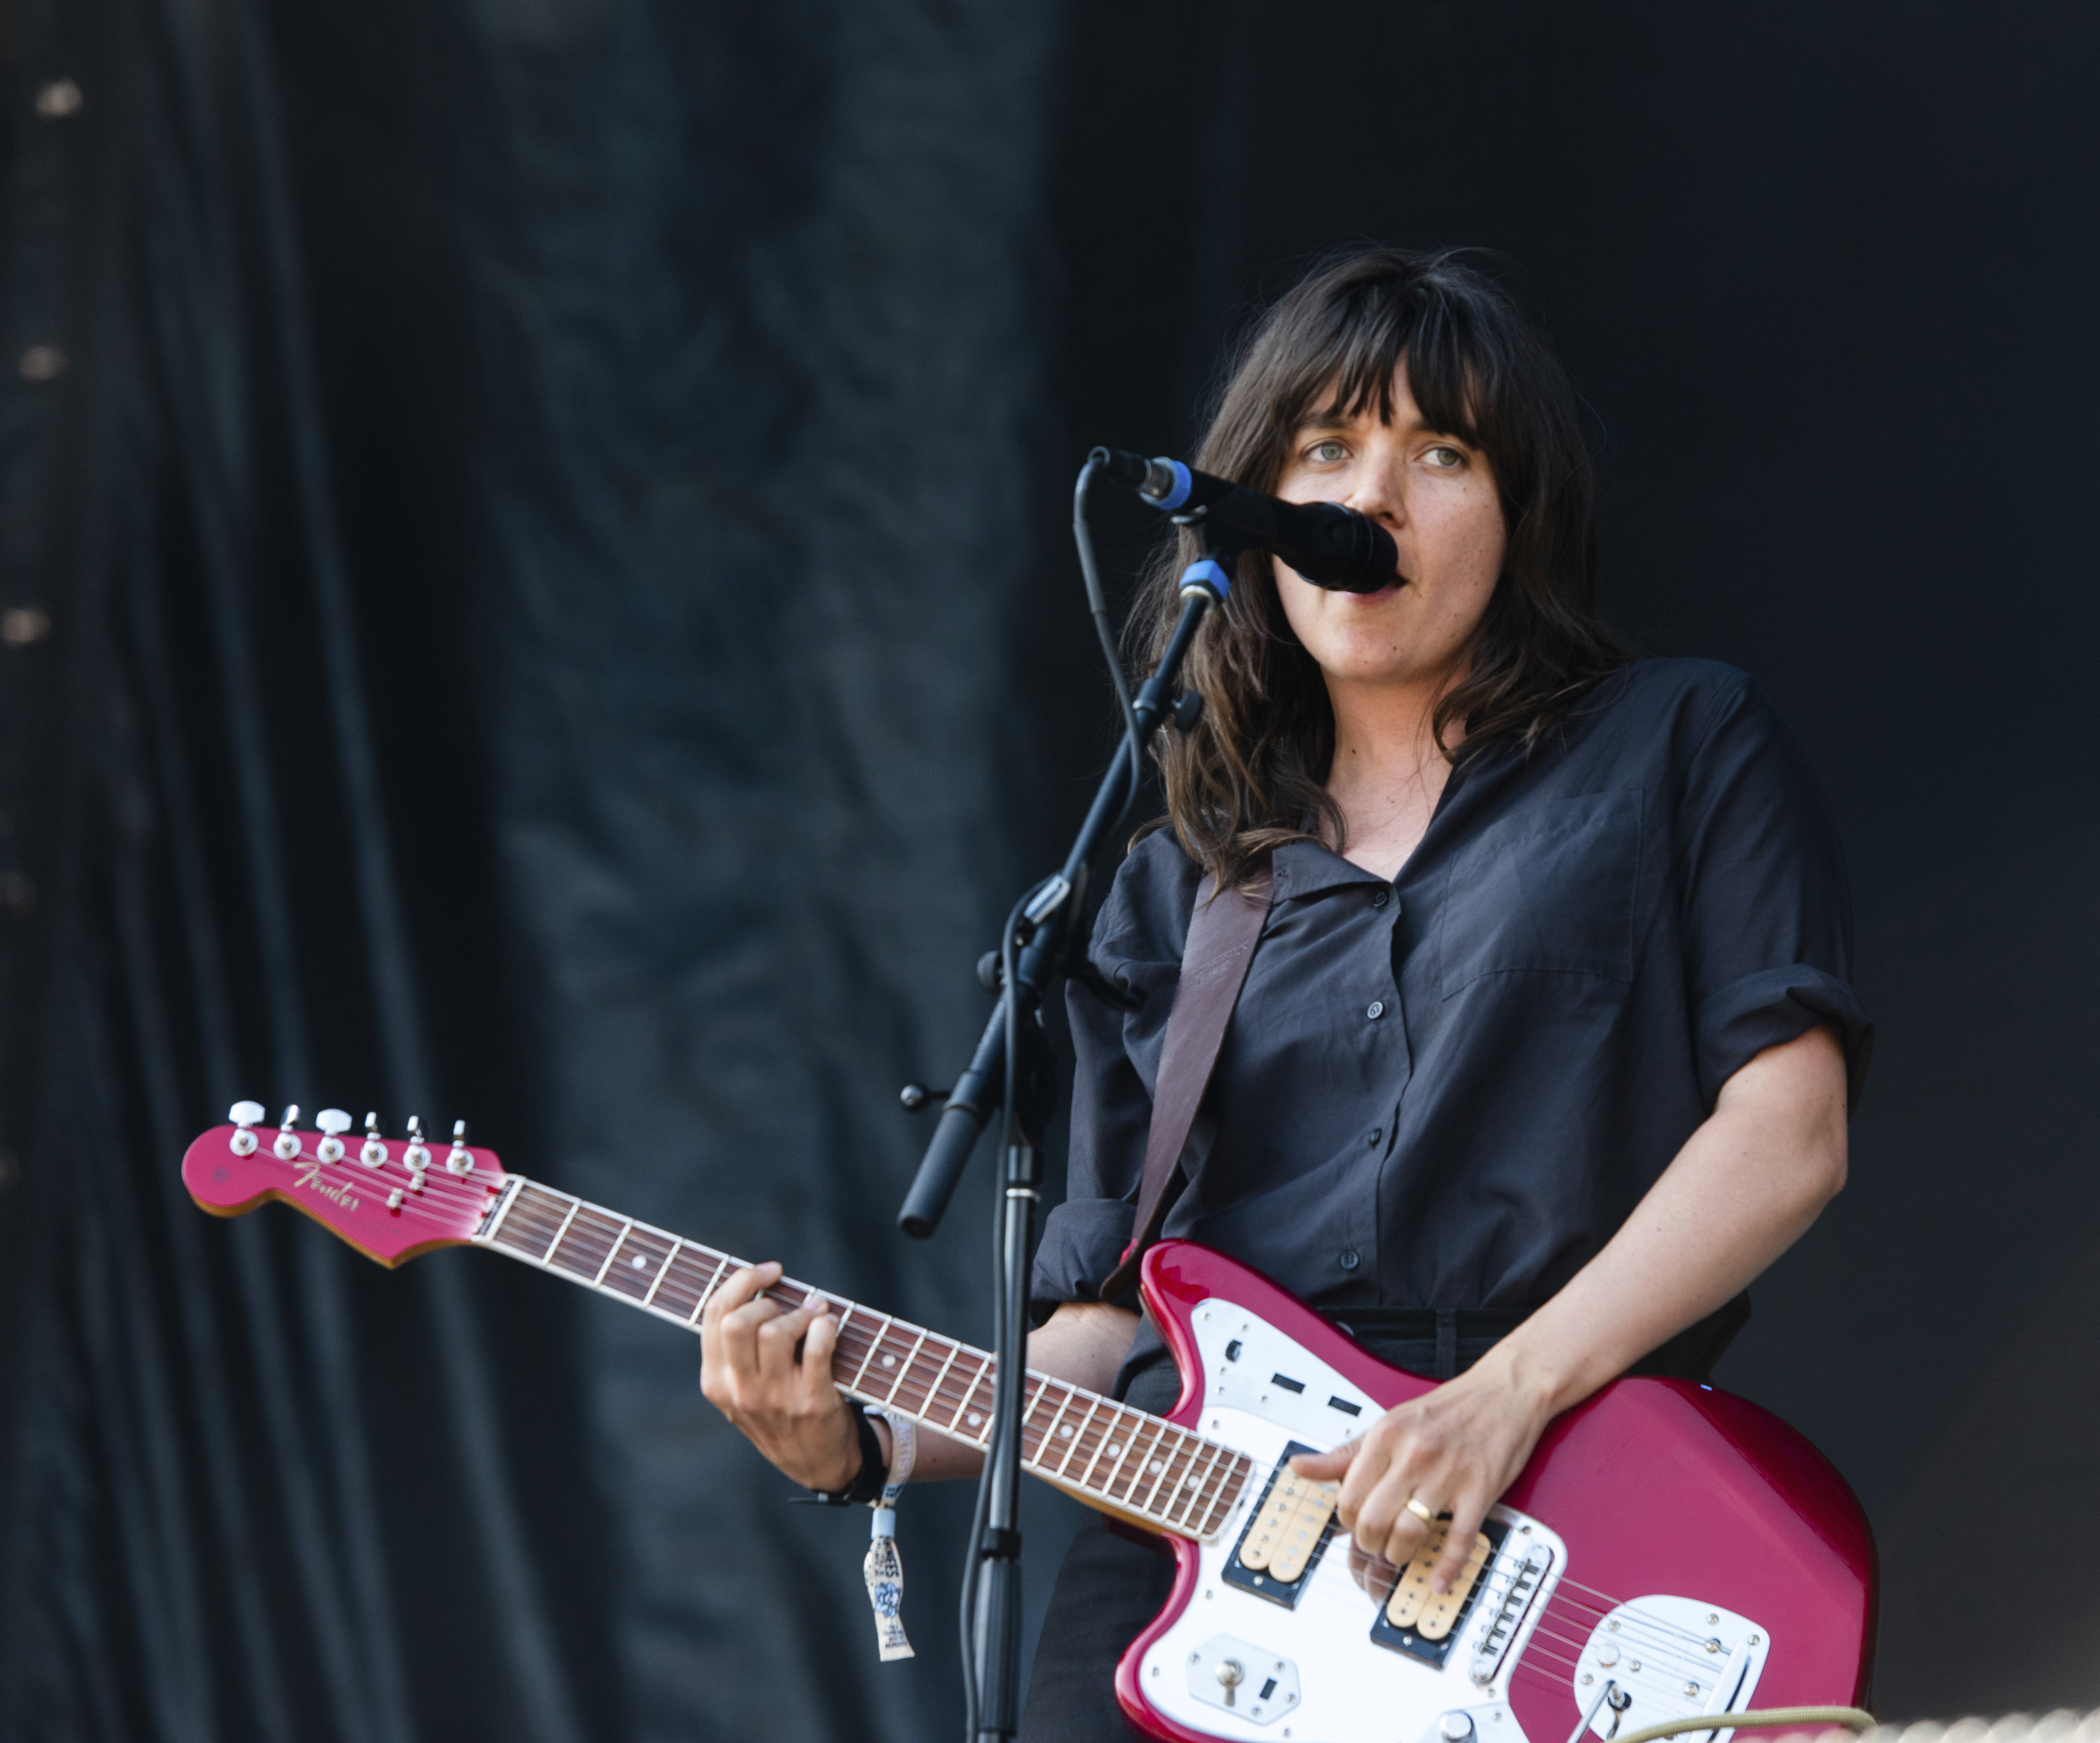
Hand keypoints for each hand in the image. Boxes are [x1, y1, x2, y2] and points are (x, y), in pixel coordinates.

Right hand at [699, 1261, 865, 1489]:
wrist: (816, 1463)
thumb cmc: (779, 1410)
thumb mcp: (742, 1387)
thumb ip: (738, 1346)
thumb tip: (757, 1282)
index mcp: (716, 1382)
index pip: (714, 1314)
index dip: (742, 1280)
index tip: (769, 1270)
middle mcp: (740, 1392)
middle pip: (737, 1322)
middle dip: (765, 1300)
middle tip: (785, 1307)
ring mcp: (775, 1400)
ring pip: (774, 1332)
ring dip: (800, 1314)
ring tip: (814, 1316)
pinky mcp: (811, 1403)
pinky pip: (817, 1349)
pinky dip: (825, 1327)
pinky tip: (829, 1327)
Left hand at [1289, 1349, 1554, 1591]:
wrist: (1504, 1391)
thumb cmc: (1445, 1410)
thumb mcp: (1388, 1423)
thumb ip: (1344, 1453)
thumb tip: (1300, 1467)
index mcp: (1386, 1436)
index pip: (1349, 1496)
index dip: (1348, 1520)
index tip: (1356, 1523)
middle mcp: (1414, 1453)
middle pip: (1374, 1520)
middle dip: (1370, 1543)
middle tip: (1376, 1544)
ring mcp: (1449, 1474)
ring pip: (1410, 1533)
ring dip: (1400, 1555)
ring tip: (1401, 1554)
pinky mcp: (1480, 1490)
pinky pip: (1459, 1539)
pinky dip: (1447, 1567)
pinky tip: (1439, 1580)